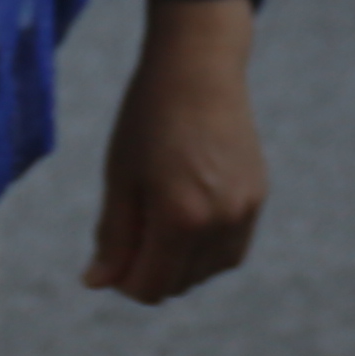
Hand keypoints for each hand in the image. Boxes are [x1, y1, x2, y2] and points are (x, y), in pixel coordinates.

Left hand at [82, 0, 266, 304]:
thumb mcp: (120, 178)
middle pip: (179, 284)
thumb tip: (97, 282)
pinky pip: (231, 248)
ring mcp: (245, 210)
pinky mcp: (257, 196)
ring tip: (159, 217)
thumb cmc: (149, 117)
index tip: (111, 253)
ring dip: (181, 263)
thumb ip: (112, 237)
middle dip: (150, 270)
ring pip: (208, 271)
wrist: (198, 67)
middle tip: (132, 227)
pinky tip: (187, 215)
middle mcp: (220, 222)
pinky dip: (207, 248)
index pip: (150, 288)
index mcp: (180, 219)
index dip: (123, 280)